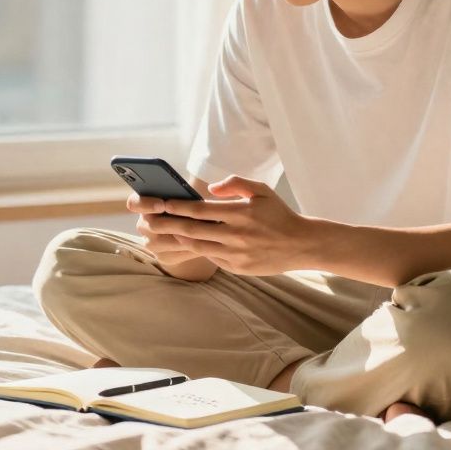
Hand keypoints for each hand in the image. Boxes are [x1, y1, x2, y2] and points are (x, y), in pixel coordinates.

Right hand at [127, 193, 214, 270]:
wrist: (191, 227)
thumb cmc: (187, 202)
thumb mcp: (184, 192)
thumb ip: (183, 189)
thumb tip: (201, 187)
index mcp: (142, 204)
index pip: (134, 203)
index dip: (146, 204)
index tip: (162, 204)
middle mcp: (143, 225)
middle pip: (154, 225)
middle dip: (176, 222)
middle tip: (196, 218)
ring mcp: (151, 244)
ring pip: (170, 241)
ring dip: (189, 234)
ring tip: (208, 227)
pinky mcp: (164, 257)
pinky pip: (179, 253)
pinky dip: (195, 245)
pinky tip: (208, 239)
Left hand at [140, 176, 312, 275]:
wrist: (301, 244)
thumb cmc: (279, 214)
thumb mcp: (261, 191)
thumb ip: (235, 183)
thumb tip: (212, 188)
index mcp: (239, 213)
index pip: (200, 209)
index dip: (177, 207)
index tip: (162, 203)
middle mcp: (235, 234)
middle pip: (192, 230)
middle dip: (167, 225)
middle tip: (149, 222)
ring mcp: (235, 254)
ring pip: (197, 246)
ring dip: (177, 240)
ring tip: (162, 234)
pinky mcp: (237, 268)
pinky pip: (211, 257)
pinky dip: (197, 250)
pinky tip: (186, 244)